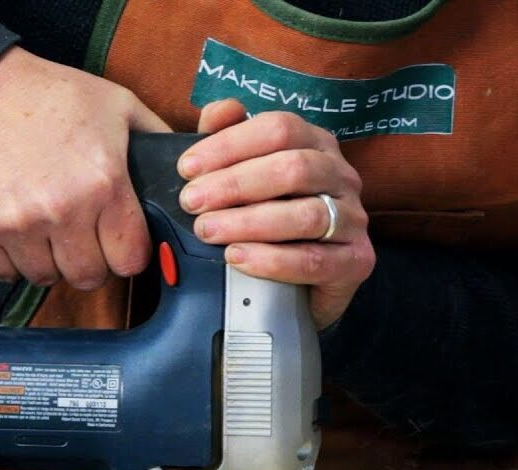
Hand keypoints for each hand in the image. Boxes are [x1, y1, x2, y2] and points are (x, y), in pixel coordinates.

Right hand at [0, 47, 169, 288]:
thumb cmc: (45, 96)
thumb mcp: (117, 106)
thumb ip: (156, 143)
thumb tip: (187, 174)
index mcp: (104, 183)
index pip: (130, 261)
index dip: (126, 255)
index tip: (116, 245)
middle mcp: (62, 209)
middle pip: (89, 277)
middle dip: (88, 261)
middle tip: (77, 235)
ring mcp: (17, 223)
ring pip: (45, 278)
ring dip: (47, 261)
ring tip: (41, 226)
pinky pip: (2, 274)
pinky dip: (8, 260)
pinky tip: (12, 229)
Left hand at [177, 100, 373, 329]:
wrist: (300, 283)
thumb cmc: (270, 220)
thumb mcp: (245, 176)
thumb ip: (230, 141)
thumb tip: (219, 112)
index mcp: (315, 144)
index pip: (278, 128)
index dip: (229, 145)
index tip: (187, 168)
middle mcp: (340, 175)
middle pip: (293, 168)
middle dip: (234, 185)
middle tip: (192, 203)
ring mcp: (353, 219)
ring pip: (305, 215)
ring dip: (249, 222)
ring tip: (207, 231)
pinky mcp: (356, 261)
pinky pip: (314, 260)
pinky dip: (272, 261)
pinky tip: (237, 258)